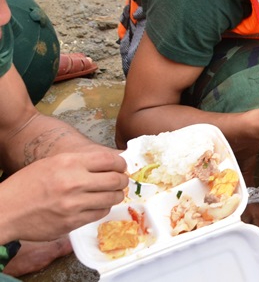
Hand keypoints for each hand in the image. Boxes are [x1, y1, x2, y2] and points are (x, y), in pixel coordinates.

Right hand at [0, 150, 127, 241]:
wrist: (6, 210)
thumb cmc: (28, 184)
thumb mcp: (53, 163)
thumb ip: (81, 162)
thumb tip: (110, 162)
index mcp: (70, 163)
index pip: (111, 160)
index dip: (120, 164)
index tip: (120, 167)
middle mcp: (74, 182)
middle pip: (116, 180)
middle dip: (122, 180)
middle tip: (119, 181)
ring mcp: (74, 205)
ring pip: (112, 199)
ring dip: (114, 195)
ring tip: (109, 194)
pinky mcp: (72, 222)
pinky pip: (99, 214)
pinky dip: (101, 209)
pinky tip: (94, 205)